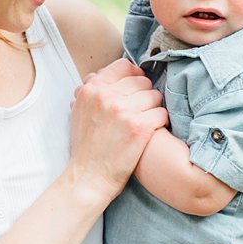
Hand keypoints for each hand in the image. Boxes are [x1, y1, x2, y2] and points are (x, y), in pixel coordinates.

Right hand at [68, 59, 166, 199]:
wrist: (88, 177)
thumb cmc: (86, 147)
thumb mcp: (79, 112)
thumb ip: (93, 91)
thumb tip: (103, 74)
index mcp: (91, 89)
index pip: (124, 66)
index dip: (134, 77)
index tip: (135, 89)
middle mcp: (106, 96)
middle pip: (142, 81)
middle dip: (144, 95)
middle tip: (139, 112)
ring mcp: (123, 111)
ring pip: (155, 96)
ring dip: (153, 110)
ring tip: (143, 123)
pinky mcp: (139, 127)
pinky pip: (162, 113)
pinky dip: (160, 123)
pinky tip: (150, 133)